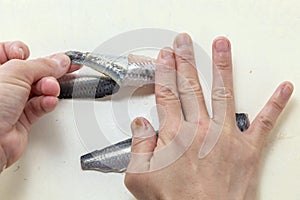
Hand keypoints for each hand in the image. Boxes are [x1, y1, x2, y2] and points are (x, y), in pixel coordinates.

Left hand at [0, 41, 79, 171]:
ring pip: (38, 89)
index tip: (30, 54)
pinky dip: (47, 102)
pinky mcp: (22, 118)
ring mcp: (11, 102)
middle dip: (45, 71)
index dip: (22, 52)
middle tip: (62, 68)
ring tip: (51, 88)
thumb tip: (59, 61)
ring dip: (49, 88)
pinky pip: (40, 106)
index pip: (10, 54)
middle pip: (30, 71)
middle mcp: (2, 86)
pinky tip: (49, 100)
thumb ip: (41, 65)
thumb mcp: (15, 73)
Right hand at [125, 33, 292, 198]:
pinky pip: (264, 122)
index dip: (165, 71)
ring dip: (222, 66)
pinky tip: (283, 89)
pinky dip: (275, 104)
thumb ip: (138, 147)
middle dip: (185, 60)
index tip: (165, 56)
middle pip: (190, 86)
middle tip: (184, 43)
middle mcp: (200, 129)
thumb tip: (140, 126)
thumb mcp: (140, 178)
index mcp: (175, 135)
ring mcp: (225, 137)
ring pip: (222, 92)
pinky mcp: (248, 149)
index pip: (167, 93)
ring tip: (222, 46)